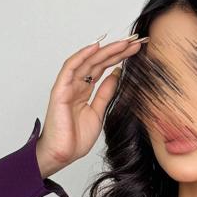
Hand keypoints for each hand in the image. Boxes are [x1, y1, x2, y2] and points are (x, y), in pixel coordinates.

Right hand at [35, 33, 147, 176]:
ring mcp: (67, 86)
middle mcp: (76, 85)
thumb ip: (106, 93)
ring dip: (105, 50)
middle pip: (98, 61)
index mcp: (84, 90)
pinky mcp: (60, 90)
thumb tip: (117, 75)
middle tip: (135, 42)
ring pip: (87, 61)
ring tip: (123, 43)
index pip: (103, 68)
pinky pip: (70, 68)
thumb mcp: (99, 112)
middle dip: (117, 50)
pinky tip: (96, 47)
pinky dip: (82, 56)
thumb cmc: (75, 139)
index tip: (136, 50)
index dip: (119, 57)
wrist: (63, 154)